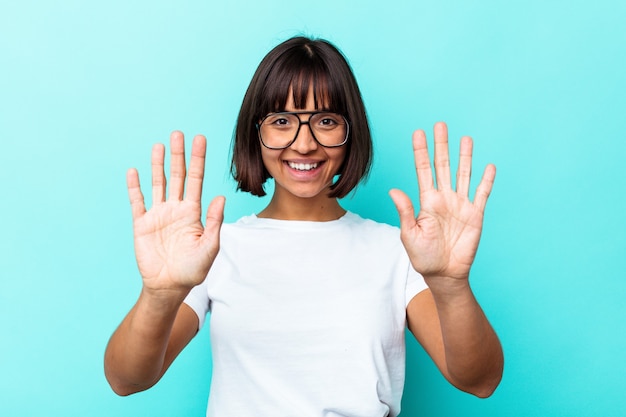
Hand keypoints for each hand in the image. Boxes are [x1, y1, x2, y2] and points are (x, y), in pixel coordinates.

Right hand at [127, 131, 224, 292]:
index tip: (200, 140)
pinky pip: (137, 201)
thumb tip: (220, 197)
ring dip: (158, 164)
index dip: (198, 160)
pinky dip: (134, 186)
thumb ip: (214, 222)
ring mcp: (158, 214)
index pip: (196, 180)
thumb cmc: (193, 269)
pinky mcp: (141, 224)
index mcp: (193, 212)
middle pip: (177, 176)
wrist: (169, 286)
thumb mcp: (209, 247)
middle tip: (179, 133)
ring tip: (160, 145)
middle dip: (179, 155)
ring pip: (158, 183)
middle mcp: (176, 208)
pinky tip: (134, 171)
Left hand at [389, 122, 494, 282]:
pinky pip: (482, 194)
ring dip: (465, 156)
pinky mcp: (476, 215)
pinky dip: (486, 180)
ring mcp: (461, 205)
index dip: (421, 151)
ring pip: (464, 174)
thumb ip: (405, 211)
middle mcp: (444, 198)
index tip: (418, 132)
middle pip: (443, 166)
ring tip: (466, 138)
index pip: (423, 170)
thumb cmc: (423, 256)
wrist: (444, 274)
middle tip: (441, 125)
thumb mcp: (410, 234)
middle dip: (442, 146)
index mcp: (427, 201)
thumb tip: (393, 190)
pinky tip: (488, 166)